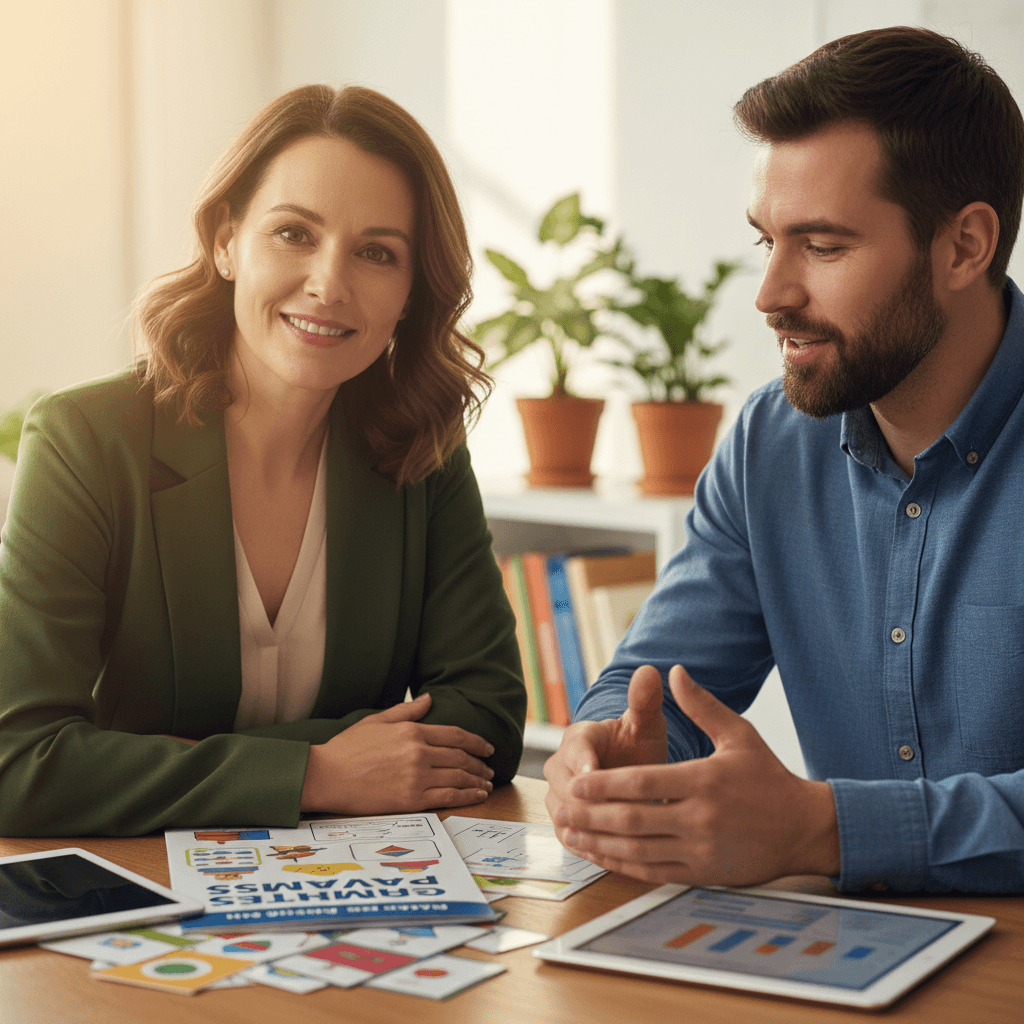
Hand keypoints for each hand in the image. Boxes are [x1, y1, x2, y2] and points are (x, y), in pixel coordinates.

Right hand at [300, 693, 494, 813]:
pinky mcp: (411, 799)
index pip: (456, 735)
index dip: (477, 742)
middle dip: (480, 764)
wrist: (326, 776)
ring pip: (459, 777)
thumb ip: (407, 711)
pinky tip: (477, 796)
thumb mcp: (377, 721)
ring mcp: (416, 776)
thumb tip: (430, 699)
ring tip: (487, 784)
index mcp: (412, 731)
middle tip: (490, 769)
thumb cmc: (347, 749)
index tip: (488, 748)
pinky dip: (468, 796)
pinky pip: (449, 796)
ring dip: (478, 781)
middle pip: (461, 757)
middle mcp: (419, 752)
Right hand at [544, 665, 666, 838]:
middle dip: (596, 803)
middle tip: (625, 816)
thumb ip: (645, 700)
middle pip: (566, 789)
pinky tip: (614, 851)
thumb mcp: (645, 723)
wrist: (628, 770)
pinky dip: (590, 845)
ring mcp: (557, 796)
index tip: (596, 774)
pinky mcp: (563, 822)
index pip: (574, 751)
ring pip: (565, 816)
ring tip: (623, 836)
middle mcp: (559, 767)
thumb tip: (649, 671)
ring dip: (592, 827)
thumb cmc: (637, 744)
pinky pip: (570, 837)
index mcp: (577, 738)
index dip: (584, 764)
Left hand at [551, 665, 840, 885]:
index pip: (643, 783)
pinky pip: (654, 871)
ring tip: (570, 832)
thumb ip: (701, 705)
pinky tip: (601, 855)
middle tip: (562, 806)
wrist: (804, 828)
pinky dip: (622, 865)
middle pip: (633, 819)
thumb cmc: (769, 778)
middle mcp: (700, 818)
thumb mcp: (739, 734)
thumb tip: (674, 671)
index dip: (605, 784)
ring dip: (599, 843)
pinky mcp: (704, 873)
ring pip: (638, 850)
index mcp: (705, 780)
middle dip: (592, 814)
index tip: (577, 780)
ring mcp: (701, 850)